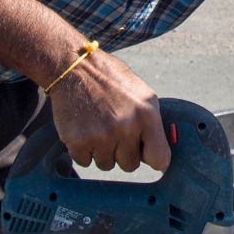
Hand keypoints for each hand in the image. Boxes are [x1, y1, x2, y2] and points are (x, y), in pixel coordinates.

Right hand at [47, 50, 170, 172]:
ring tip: (97, 126)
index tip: (146, 155)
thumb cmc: (109, 80)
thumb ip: (152, 123)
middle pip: (130, 165)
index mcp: (147, 114)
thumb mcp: (141, 94)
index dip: (153, 159)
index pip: (160, 158)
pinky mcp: (79, 141)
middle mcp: (126, 127)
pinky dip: (83, 150)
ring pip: (106, 164)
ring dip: (101, 151)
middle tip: (113, 130)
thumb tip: (159, 155)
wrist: (73, 67)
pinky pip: (85, 162)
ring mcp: (102, 136)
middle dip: (122, 152)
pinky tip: (83, 129)